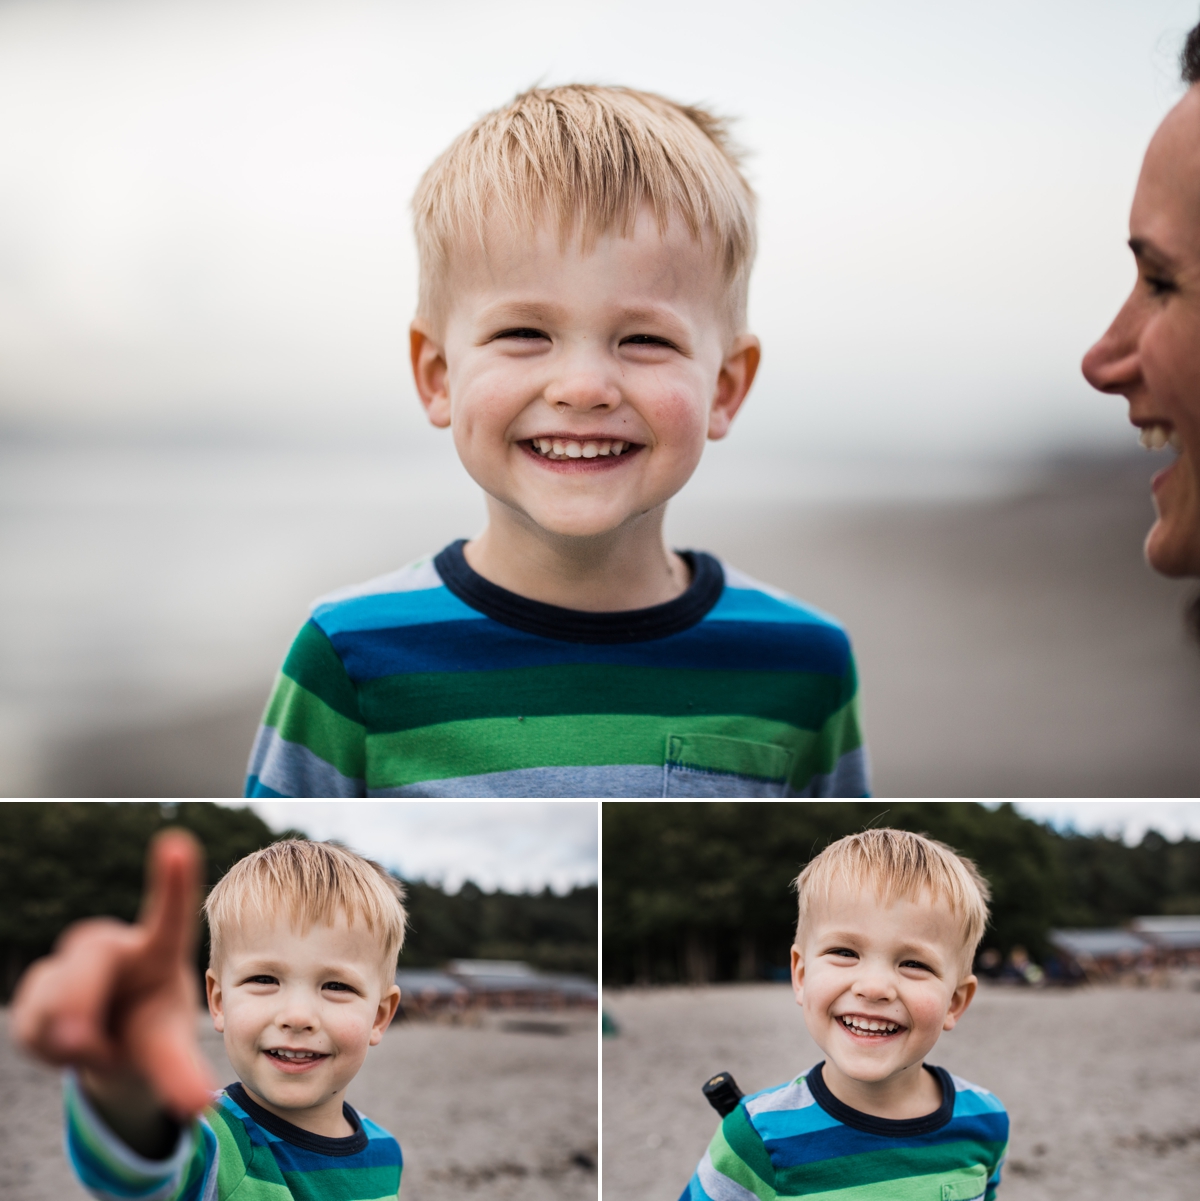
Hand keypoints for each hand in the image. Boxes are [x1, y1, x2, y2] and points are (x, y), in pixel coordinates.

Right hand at [11, 829, 215, 1121]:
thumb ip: (181, 1074)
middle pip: (90, 957)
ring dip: (65, 1034)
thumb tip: (200, 1108)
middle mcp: (113, 946)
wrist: (115, 1040)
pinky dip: (47, 1047)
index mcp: (158, 951)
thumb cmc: (152, 1030)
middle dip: (79, 999)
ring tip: (94, 1046)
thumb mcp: (170, 1051)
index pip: (168, 912)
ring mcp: (73, 961)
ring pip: (52, 993)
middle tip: (81, 1040)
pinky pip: (31, 1022)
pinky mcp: (40, 985)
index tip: (178, 843)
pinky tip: (68, 1044)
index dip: (173, 880)